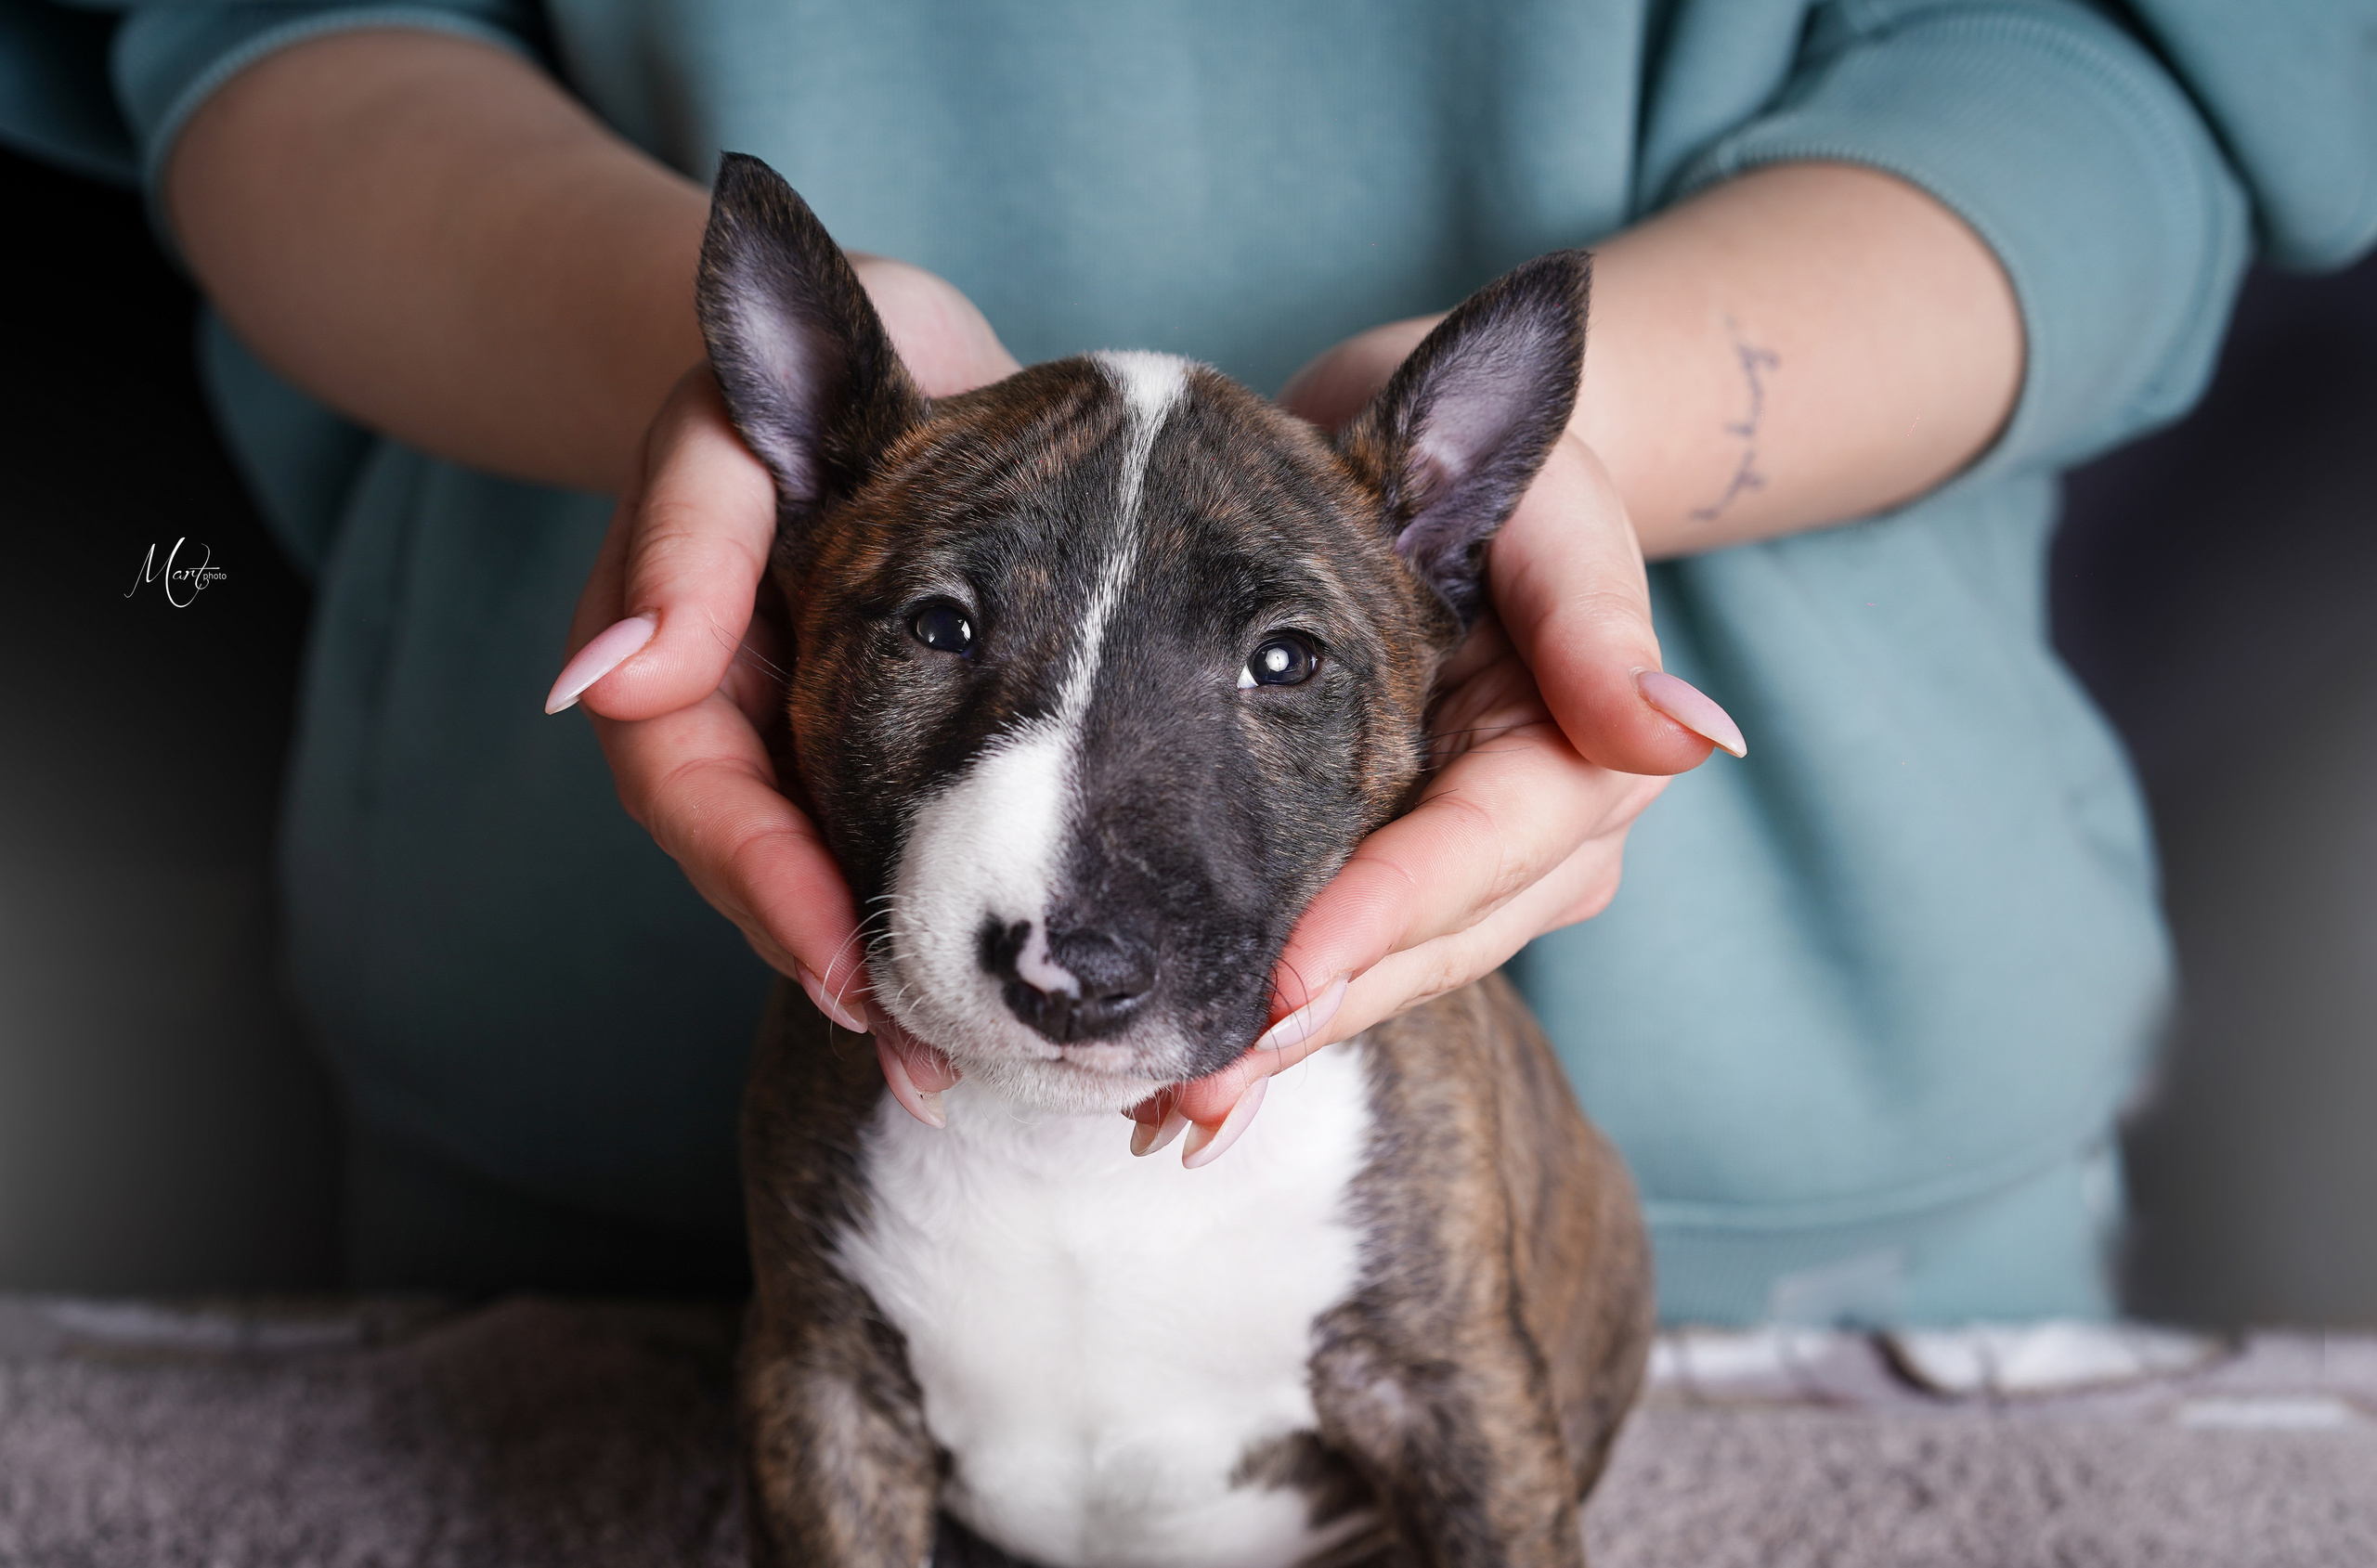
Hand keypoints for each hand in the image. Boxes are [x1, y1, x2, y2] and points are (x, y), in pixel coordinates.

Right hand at [547, 257, 1018, 1050]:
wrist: (898, 343)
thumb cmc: (804, 365)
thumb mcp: (727, 427)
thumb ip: (680, 540)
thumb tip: (604, 681)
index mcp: (679, 671)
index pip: (702, 805)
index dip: (769, 890)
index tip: (845, 968)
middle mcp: (753, 730)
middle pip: (778, 878)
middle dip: (857, 970)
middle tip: (943, 1061)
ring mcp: (831, 744)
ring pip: (858, 883)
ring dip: (922, 974)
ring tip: (1006, 1055)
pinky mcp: (920, 742)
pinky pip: (932, 847)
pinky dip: (981, 911)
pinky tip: (1054, 970)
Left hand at [1132, 326, 1745, 1162]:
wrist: (1431, 457)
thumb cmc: (1498, 475)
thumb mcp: (1551, 511)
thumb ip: (1595, 619)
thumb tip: (1684, 735)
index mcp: (1585, 760)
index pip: (1479, 855)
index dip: (1381, 925)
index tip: (1284, 986)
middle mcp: (1542, 842)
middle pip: (1426, 947)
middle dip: (1311, 1020)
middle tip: (1193, 1093)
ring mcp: (1475, 872)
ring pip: (1380, 975)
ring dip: (1278, 1047)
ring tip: (1170, 1109)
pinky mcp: (1405, 876)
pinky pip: (1344, 959)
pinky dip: (1270, 1017)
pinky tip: (1189, 1086)